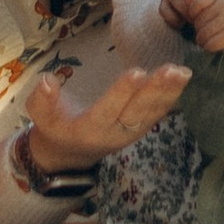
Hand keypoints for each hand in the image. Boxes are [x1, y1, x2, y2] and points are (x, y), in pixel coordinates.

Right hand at [26, 65, 186, 167]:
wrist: (70, 153)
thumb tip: (47, 80)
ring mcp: (129, 133)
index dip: (122, 93)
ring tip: (183, 72)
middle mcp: (113, 135)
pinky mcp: (139, 129)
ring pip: (151, 114)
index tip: (137, 71)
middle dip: (155, 91)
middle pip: (137, 113)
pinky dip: (171, 98)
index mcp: (88, 131)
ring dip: (169, 93)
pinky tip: (183, 80)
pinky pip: (157, 114)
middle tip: (171, 70)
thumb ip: (41, 100)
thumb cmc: (54, 127)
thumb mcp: (40, 117)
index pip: (107, 111)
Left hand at [173, 0, 223, 52]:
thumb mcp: (218, 1)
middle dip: (200, 27)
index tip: (200, 15)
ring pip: (201, 35)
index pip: (195, 3)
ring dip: (203, 39)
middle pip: (197, 21)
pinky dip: (209, 46)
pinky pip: (209, 45)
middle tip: (210, 27)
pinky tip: (215, 43)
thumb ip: (200, 0)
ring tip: (212, 35)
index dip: (193, 12)